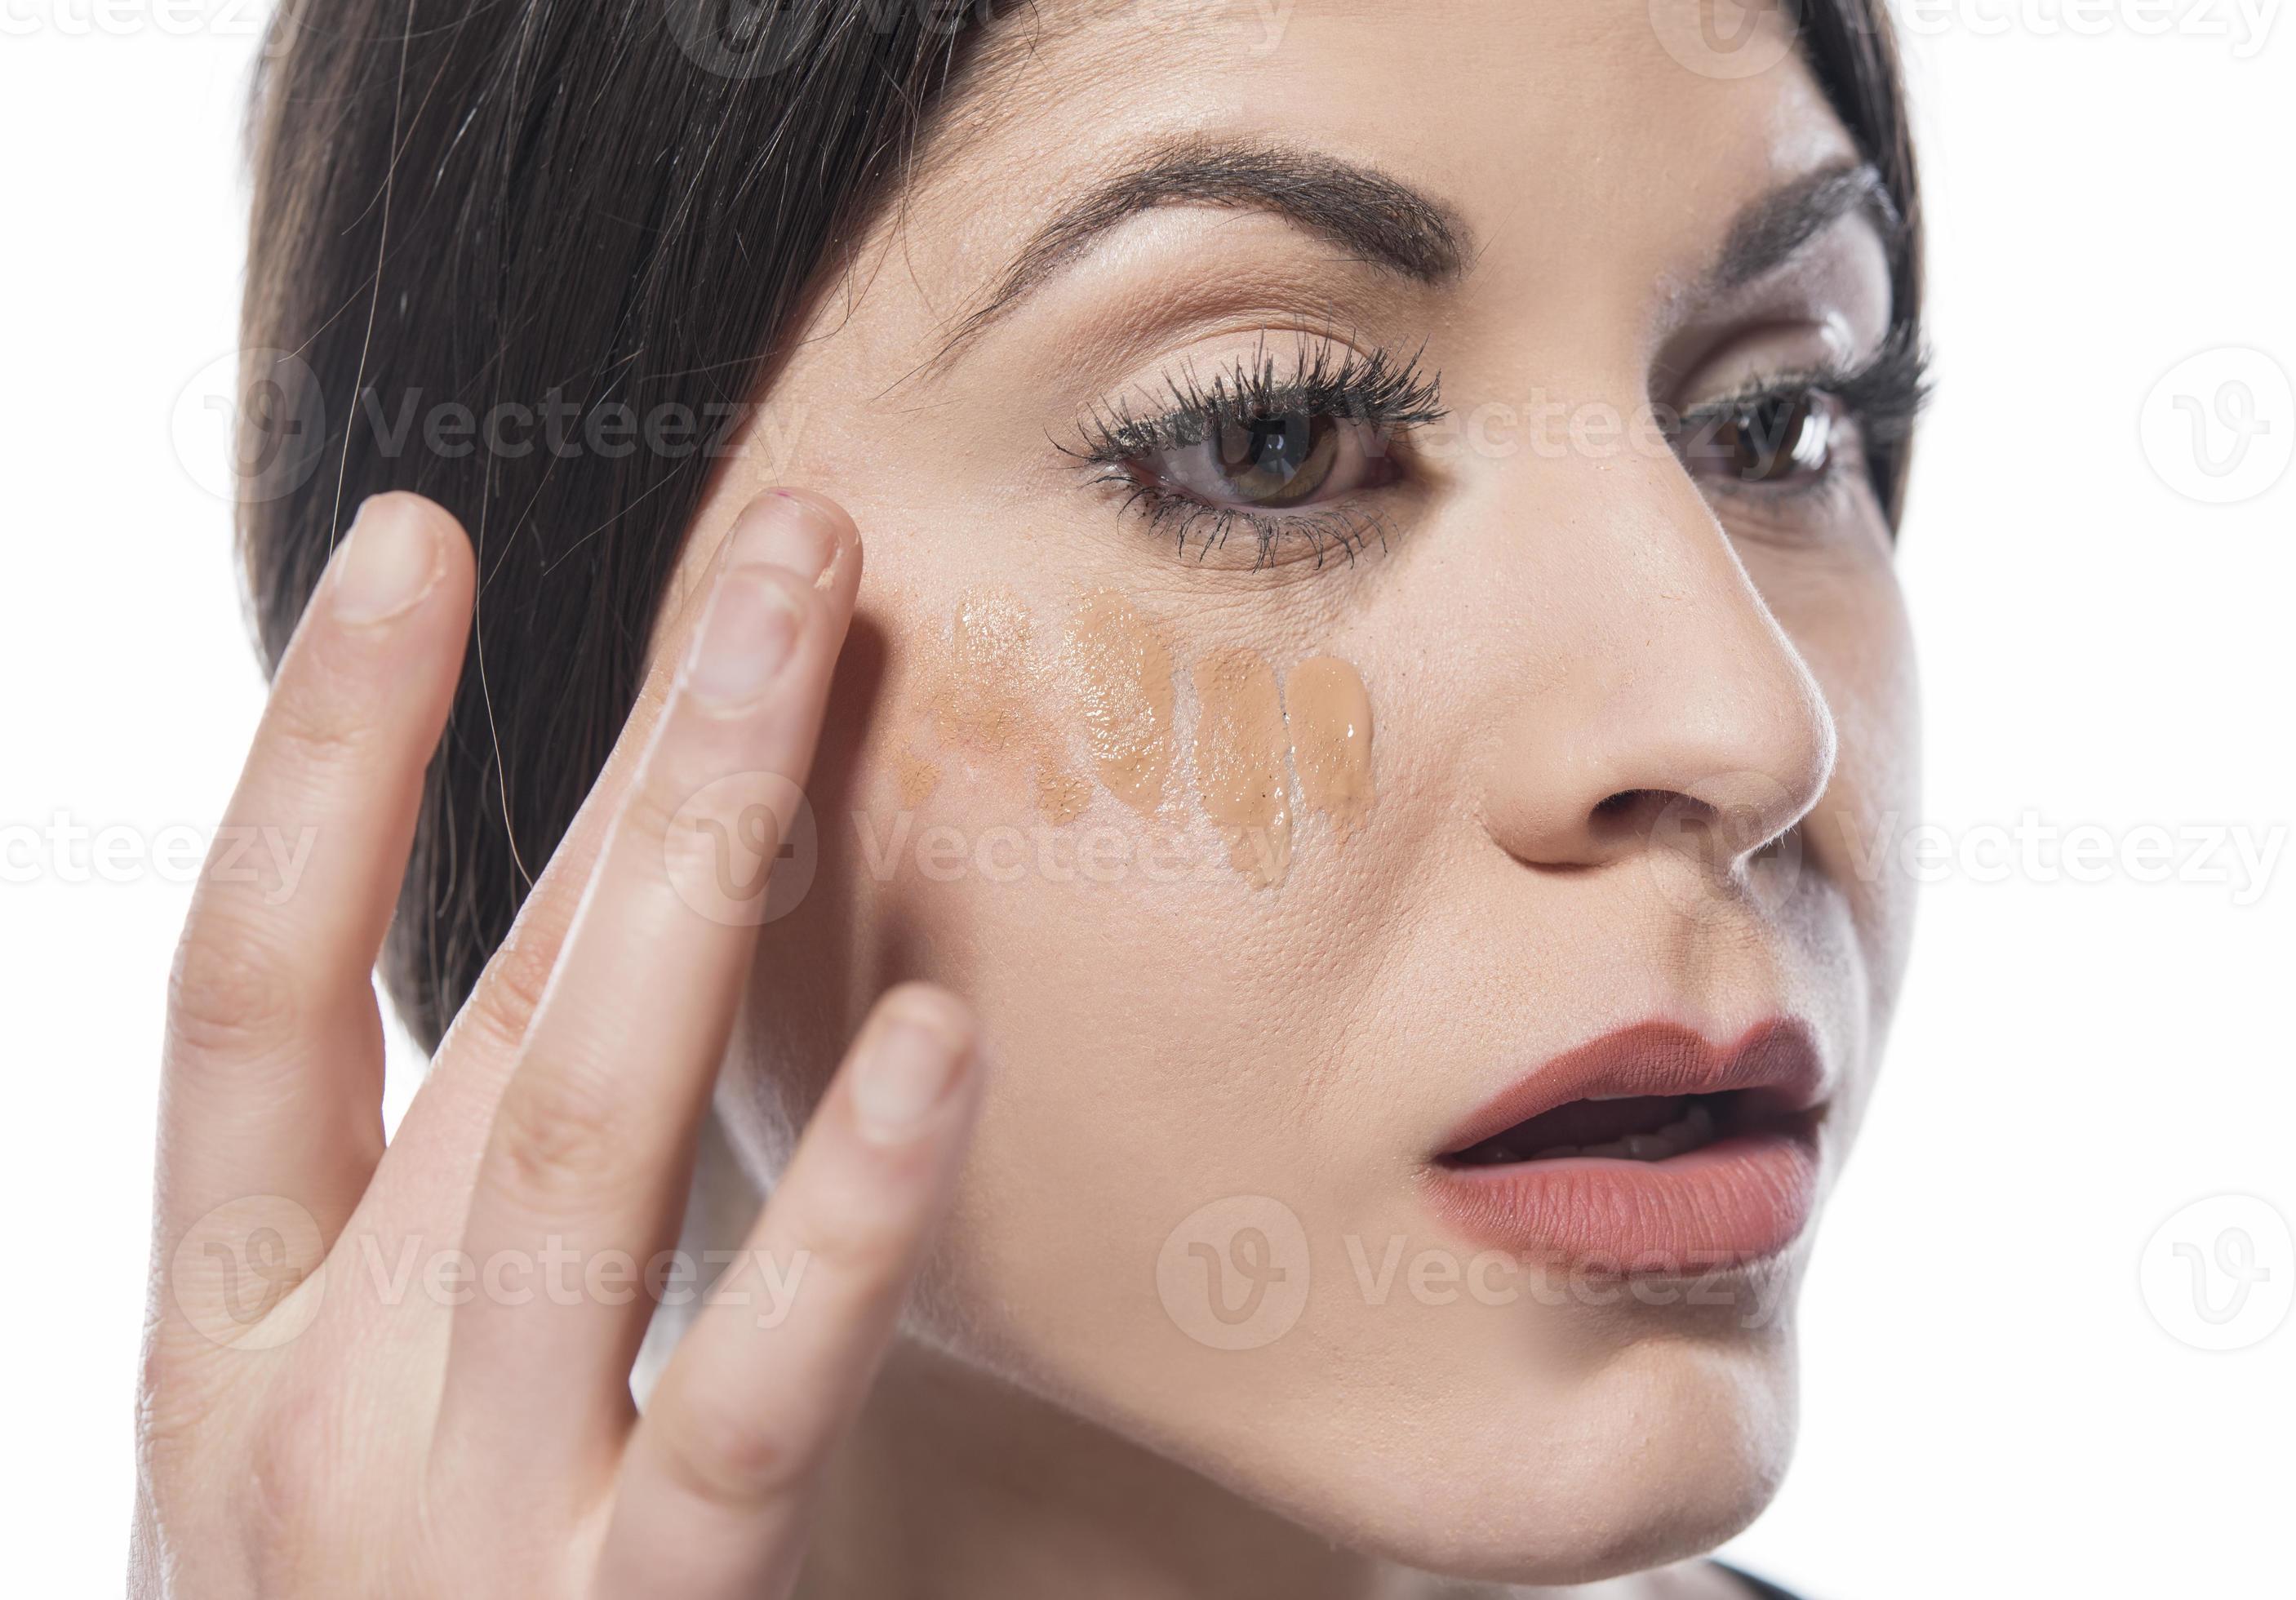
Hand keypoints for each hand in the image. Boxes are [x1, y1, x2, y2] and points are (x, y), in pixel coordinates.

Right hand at [133, 489, 985, 1597]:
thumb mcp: (373, 1430)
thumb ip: (476, 1197)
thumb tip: (619, 926)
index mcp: (229, 1349)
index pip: (256, 989)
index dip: (329, 758)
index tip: (424, 542)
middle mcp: (312, 1420)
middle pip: (479, 1021)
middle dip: (633, 759)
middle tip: (783, 537)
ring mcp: (452, 1537)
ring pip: (579, 1149)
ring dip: (706, 883)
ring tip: (822, 664)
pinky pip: (736, 1409)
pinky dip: (833, 1221)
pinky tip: (942, 1045)